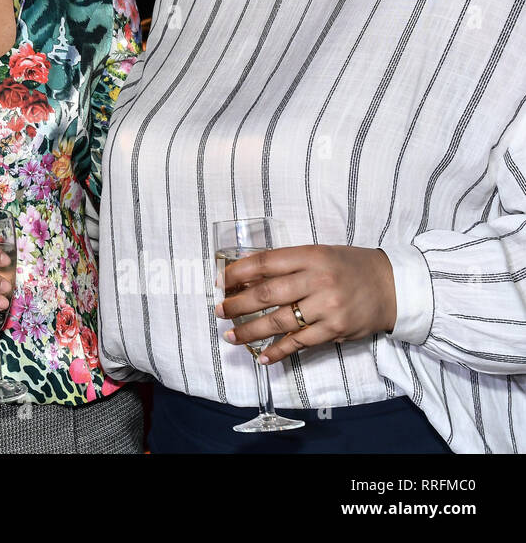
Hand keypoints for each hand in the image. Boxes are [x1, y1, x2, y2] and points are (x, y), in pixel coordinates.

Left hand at [216, 245, 396, 364]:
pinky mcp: (335, 330)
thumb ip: (287, 265)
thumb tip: (246, 279)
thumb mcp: (318, 255)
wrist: (392, 286)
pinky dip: (278, 352)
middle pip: (267, 294)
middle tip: (219, 311)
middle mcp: (318, 280)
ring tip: (231, 336)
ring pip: (279, 322)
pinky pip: (300, 343)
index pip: (265, 263)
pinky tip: (262, 357)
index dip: (238, 273)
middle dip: (237, 305)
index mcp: (310, 256)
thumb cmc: (348, 267)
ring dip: (250, 331)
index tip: (220, 283)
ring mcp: (327, 307)